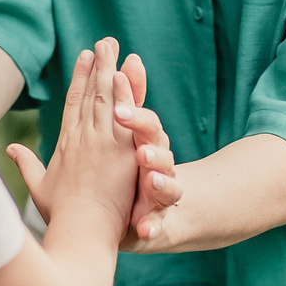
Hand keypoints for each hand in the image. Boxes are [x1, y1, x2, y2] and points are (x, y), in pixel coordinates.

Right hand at [6, 39, 133, 239]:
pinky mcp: (119, 150)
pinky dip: (124, 90)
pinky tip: (126, 70)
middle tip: (104, 41)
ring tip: (112, 45)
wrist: (80, 232)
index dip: (79, 78)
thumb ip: (27, 164)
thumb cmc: (61, 216)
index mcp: (65, 144)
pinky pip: (123, 113)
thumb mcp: (40, 187)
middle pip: (91, 93)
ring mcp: (101, 142)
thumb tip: (10, 148)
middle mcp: (81, 137)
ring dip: (109, 68)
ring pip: (105, 96)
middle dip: (98, 65)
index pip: (72, 103)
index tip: (84, 57)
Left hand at [114, 85, 183, 250]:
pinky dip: (151, 226)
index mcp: (147, 143)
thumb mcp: (135, 132)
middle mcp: (159, 167)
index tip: (119, 109)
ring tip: (149, 182)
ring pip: (166, 186)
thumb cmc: (137, 166)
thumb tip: (132, 57)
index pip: (144, 124)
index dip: (133, 115)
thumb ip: (131, 98)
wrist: (155, 210)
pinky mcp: (157, 221)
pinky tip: (144, 228)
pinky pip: (157, 224)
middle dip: (151, 151)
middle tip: (140, 150)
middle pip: (160, 153)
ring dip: (159, 185)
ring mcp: (161, 195)